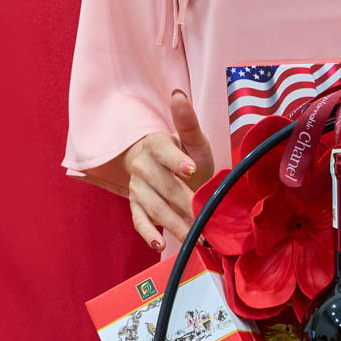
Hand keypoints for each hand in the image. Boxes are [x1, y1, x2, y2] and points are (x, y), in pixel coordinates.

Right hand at [123, 91, 215, 250]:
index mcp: (156, 145)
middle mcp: (143, 166)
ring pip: (154, 206)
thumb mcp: (192, 138)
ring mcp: (138, 188)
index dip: (177, 160)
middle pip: (164, 185)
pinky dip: (149, 234)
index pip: (164, 152)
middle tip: (204, 217)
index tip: (192, 169)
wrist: (162, 167)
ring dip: (173, 224)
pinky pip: (139, 221)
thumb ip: (188, 122)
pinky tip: (160, 246)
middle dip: (184, 202)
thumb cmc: (184, 154)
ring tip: (192, 236)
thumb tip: (179, 95)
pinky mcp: (136, 206)